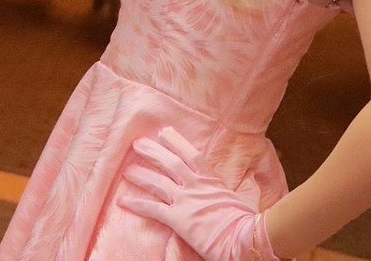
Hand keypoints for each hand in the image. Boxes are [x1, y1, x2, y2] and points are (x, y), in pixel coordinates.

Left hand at [119, 127, 285, 260]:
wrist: (246, 238)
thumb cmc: (246, 222)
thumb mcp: (234, 198)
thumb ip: (221, 190)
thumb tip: (223, 187)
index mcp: (211, 179)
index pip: (190, 153)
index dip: (175, 141)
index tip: (163, 132)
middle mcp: (195, 185)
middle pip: (170, 162)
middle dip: (152, 152)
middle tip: (137, 144)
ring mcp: (186, 200)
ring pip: (158, 182)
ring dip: (141, 175)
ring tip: (127, 170)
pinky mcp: (178, 219)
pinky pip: (153, 209)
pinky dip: (137, 204)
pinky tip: (124, 201)